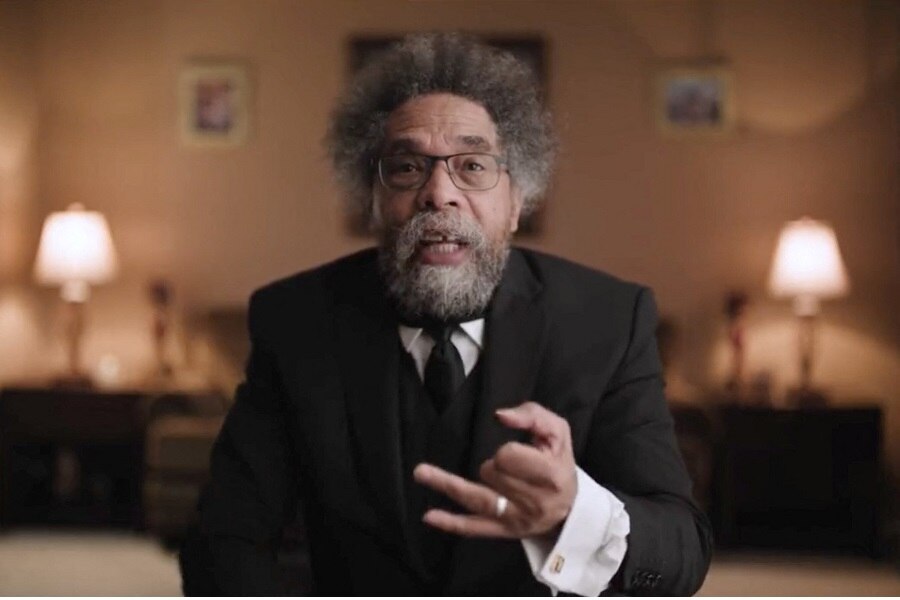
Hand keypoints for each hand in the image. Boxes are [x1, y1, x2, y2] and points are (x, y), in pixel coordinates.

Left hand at [413, 401, 576, 538]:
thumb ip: (533, 415)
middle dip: (495, 464)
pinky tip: (429, 516)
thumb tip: (500, 415)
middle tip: (512, 467)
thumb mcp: (558, 432)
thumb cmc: (559, 462)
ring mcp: (515, 519)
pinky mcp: (502, 531)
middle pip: (491, 472)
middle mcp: (533, 502)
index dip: (508, 450)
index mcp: (550, 475)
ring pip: (477, 497)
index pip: (510, 456)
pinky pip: (473, 528)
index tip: (518, 451)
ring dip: (448, 484)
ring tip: (420, 472)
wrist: (570, 507)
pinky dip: (451, 523)